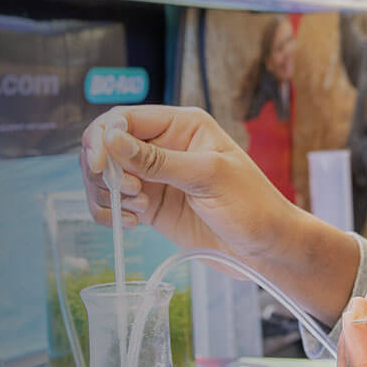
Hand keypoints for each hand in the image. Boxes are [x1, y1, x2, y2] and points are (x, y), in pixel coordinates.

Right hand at [81, 106, 357, 321]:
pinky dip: (111, 213)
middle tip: (127, 193)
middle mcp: (164, 146)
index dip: (103, 137)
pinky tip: (135, 223)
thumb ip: (158, 160)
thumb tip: (111, 140)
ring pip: (104, 175)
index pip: (124, 118)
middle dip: (103, 169)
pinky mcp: (150, 206)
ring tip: (138, 210)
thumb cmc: (252, 205)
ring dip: (107, 193)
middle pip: (106, 145)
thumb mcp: (207, 177)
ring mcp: (155, 177)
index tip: (99, 166)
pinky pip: (113, 203)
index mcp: (182, 125)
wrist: (267, 248)